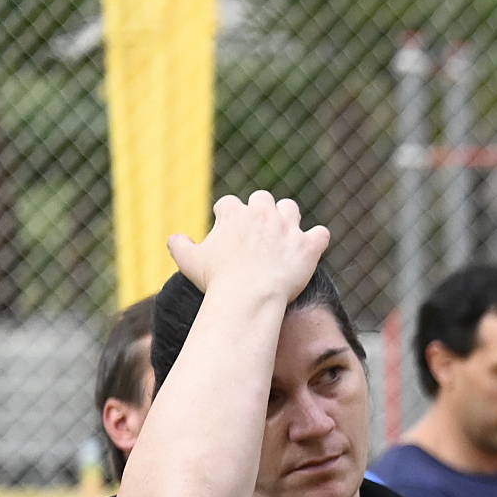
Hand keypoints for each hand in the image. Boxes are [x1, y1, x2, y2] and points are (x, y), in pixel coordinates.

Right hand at [171, 192, 328, 302]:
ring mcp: (288, 228)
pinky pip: (321, 234)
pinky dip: (317, 240)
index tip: (226, 228)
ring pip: (290, 208)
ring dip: (287, 218)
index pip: (228, 203)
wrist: (248, 297)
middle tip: (257, 230)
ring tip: (283, 234)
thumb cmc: (216, 280)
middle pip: (262, 198)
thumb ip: (179, 245)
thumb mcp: (188, 261)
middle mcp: (262, 214)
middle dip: (259, 210)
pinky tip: (310, 248)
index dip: (226, 215)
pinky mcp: (308, 246)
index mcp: (233, 213)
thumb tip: (175, 239)